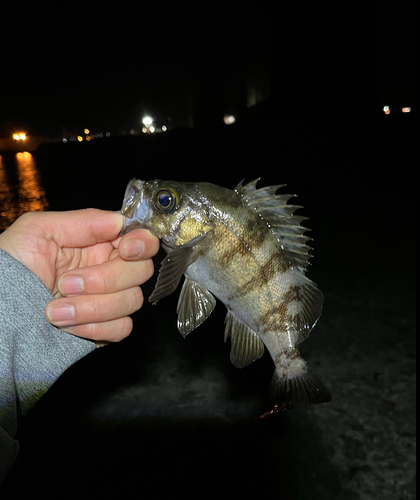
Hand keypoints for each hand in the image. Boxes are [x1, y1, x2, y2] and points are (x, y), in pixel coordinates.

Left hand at [0, 209, 159, 341]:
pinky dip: (95, 327)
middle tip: (67, 283)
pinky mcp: (104, 327)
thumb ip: (82, 221)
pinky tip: (67, 326)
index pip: (142, 239)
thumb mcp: (38, 231)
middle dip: (105, 279)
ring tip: (53, 310)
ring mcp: (108, 300)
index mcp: (98, 242)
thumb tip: (119, 219)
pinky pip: (122, 327)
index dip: (142, 243)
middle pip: (141, 271)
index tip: (126, 248)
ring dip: (92, 307)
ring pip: (132, 301)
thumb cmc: (8, 266)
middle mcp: (109, 269)